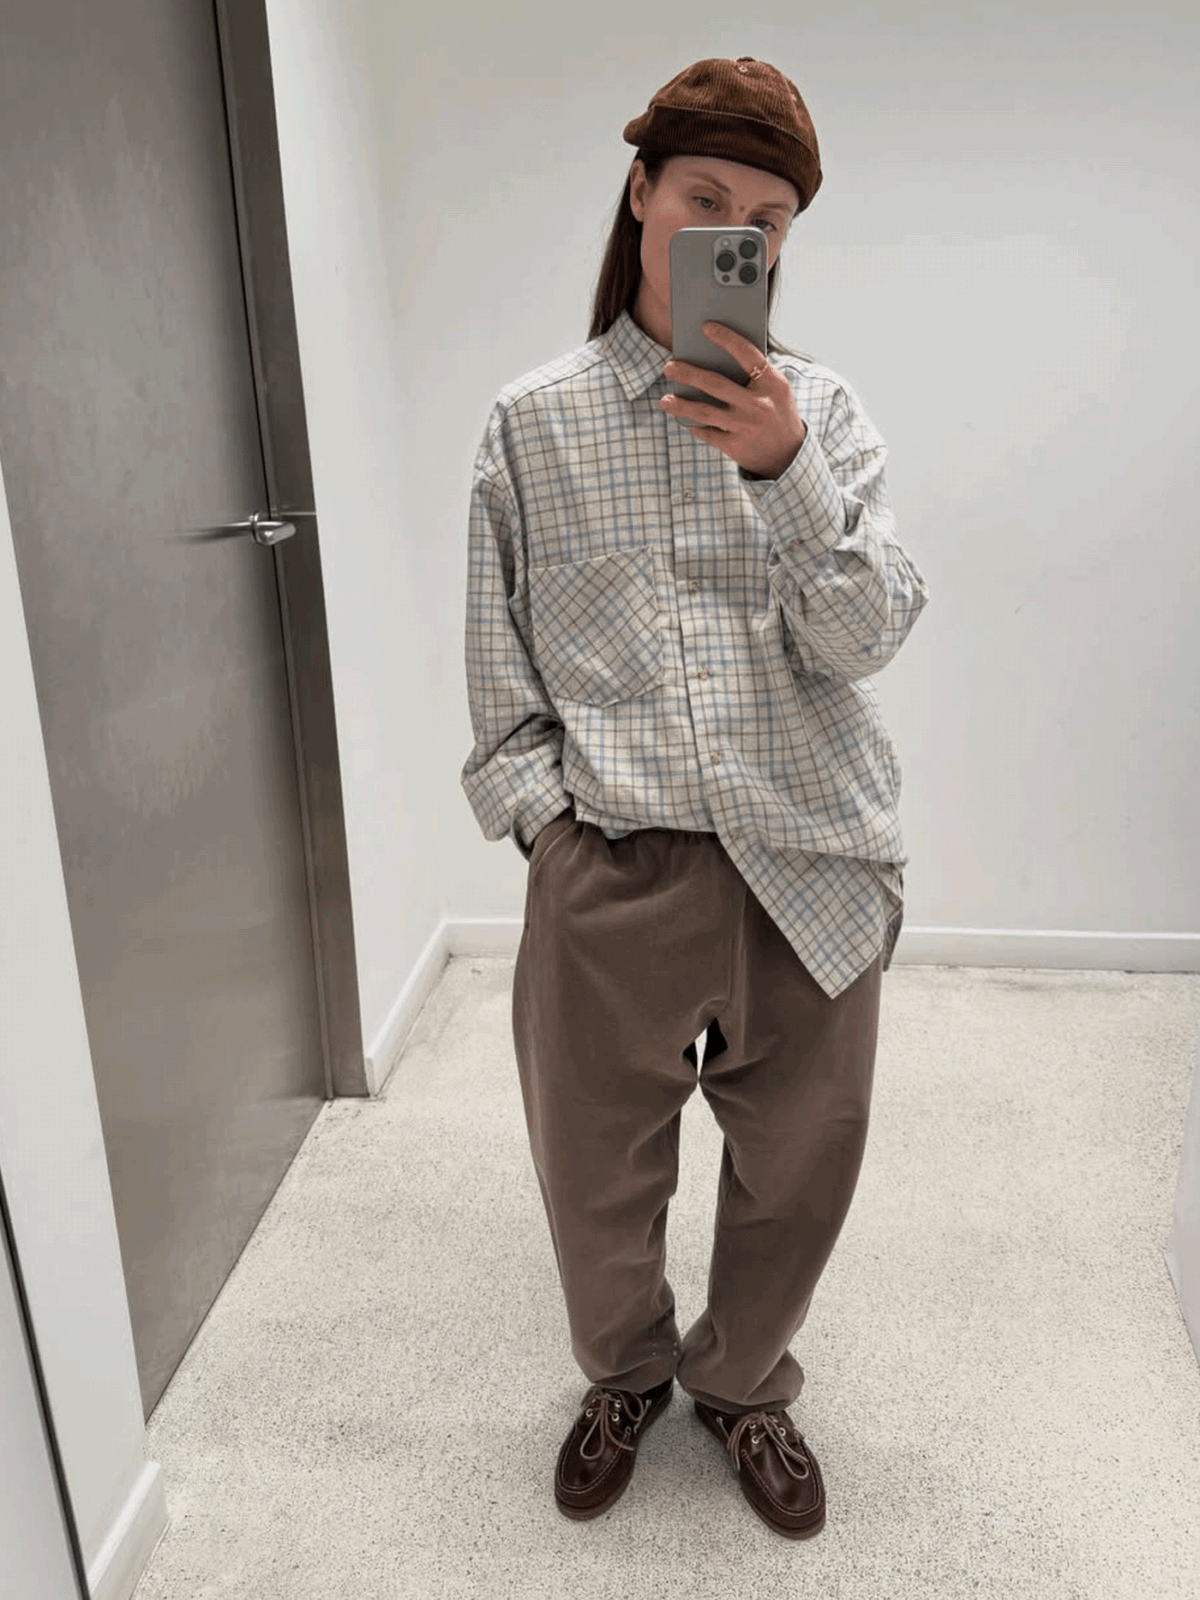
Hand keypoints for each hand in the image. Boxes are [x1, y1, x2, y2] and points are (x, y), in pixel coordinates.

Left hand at [660, 321, 807, 478]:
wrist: (788, 454)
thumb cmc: (776, 413)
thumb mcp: (776, 389)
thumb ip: (755, 373)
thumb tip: (714, 356)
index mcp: (772, 384)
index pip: (748, 355)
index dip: (727, 339)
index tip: (706, 327)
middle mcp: (759, 405)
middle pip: (716, 384)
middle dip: (689, 374)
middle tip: (668, 367)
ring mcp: (746, 427)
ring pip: (705, 412)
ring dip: (680, 405)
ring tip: (664, 400)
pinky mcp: (736, 447)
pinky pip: (707, 433)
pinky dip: (694, 426)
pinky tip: (685, 420)